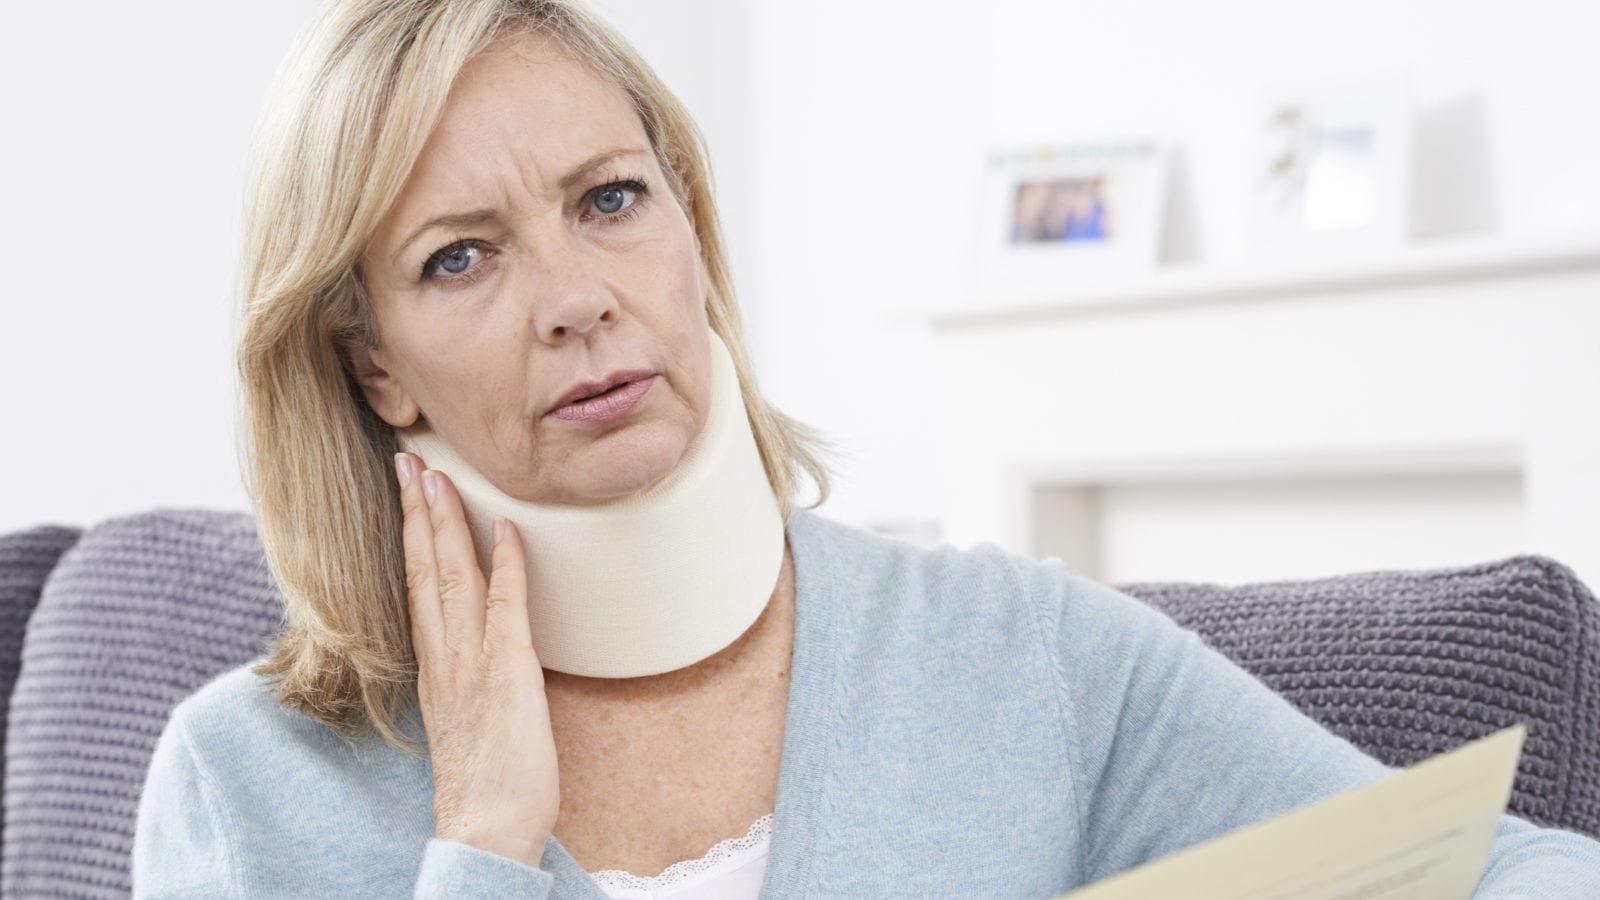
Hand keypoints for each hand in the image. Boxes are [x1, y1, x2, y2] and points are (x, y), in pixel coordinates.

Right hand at [394, 451, 560, 868]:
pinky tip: (508, 529)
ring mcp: (473, 663)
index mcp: (434, 664)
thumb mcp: (466, 714)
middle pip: (424, 569)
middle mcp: (445, 656)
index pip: (416, 583)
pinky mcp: (507, 674)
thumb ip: (466, 673)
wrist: (485, 828)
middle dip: (418, 510)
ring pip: (453, 578)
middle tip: (409, 459)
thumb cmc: (485, 779)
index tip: (408, 489)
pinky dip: (507, 566)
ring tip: (439, 475)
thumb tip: (478, 644)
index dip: (412, 533)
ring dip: (447, 523)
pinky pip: (506, 609)